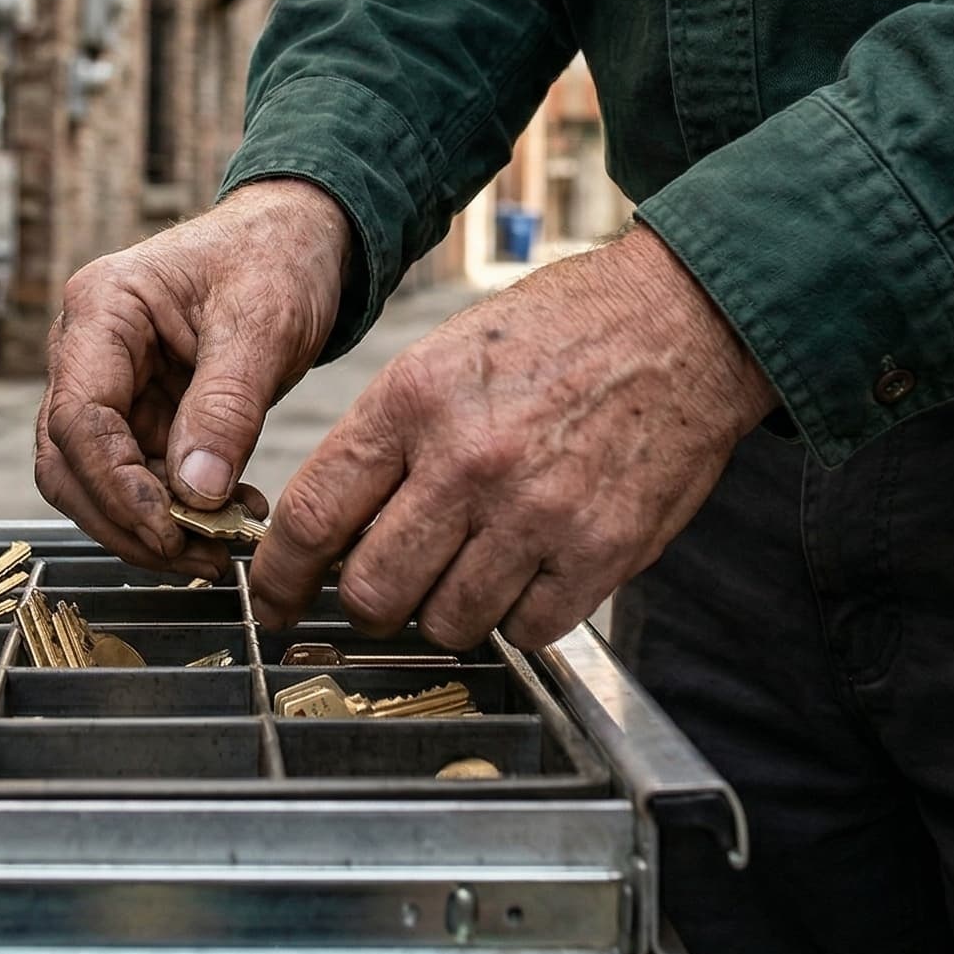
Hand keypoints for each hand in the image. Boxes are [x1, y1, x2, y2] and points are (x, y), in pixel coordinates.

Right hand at [35, 180, 353, 576]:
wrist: (297, 240)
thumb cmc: (274, 256)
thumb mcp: (262, 323)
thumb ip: (226, 407)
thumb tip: (196, 493)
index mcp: (101, 309)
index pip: (77, 417)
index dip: (115, 485)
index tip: (168, 528)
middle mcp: (88, 350)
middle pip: (70, 461)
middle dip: (125, 520)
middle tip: (194, 556)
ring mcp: (111, 384)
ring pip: (97, 480)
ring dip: (151, 525)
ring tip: (221, 548)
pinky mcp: (142, 412)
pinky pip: (141, 477)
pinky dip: (179, 511)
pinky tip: (231, 519)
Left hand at [248, 225, 778, 648]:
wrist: (681, 323)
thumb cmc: (558, 335)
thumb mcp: (443, 358)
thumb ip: (384, 441)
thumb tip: (328, 528)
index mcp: (412, 401)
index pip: (312, 518)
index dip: (279, 577)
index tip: (272, 601)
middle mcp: (466, 462)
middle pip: (372, 589)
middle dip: (364, 607)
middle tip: (378, 596)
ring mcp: (535, 513)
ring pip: (446, 622)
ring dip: (443, 614)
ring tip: (464, 573)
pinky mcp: (599, 552)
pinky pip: (527, 630)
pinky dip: (517, 619)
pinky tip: (524, 576)